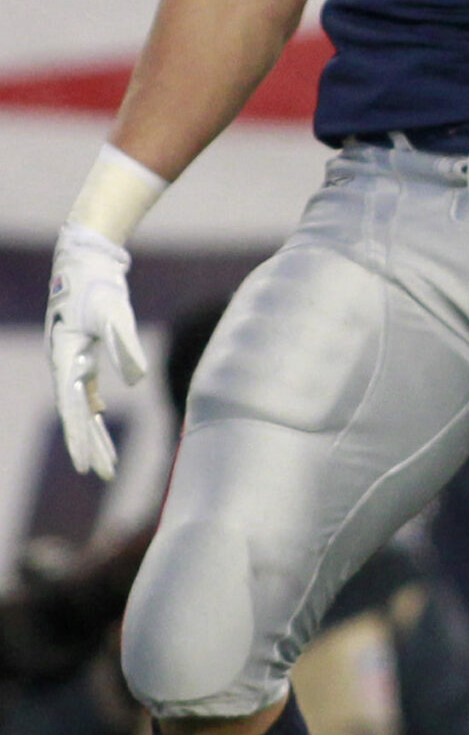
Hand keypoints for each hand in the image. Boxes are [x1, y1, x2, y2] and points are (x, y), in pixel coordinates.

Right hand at [46, 226, 147, 480]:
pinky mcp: (80, 352)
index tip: (86, 467)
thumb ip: (125, 346)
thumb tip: (138, 381)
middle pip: (76, 415)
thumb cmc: (99, 285)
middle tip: (104, 475)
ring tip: (106, 461)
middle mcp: (63, 363)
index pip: (72, 409)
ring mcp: (70, 359)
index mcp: (65, 358)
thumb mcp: (115, 314)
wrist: (86, 259)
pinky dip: (92, 406)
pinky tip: (101, 417)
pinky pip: (84, 388)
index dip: (79, 440)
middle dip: (91, 446)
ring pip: (80, 404)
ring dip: (93, 431)